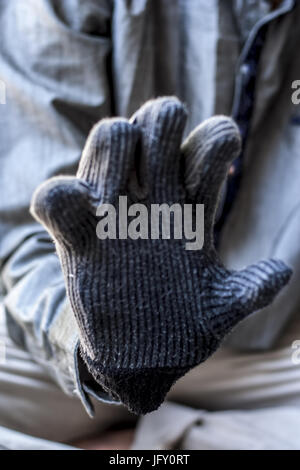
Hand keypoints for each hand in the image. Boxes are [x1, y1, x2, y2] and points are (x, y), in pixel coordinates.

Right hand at [31, 97, 291, 413]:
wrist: (139, 354)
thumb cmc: (182, 322)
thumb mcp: (219, 307)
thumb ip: (249, 291)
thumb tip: (281, 273)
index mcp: (192, 209)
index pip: (207, 146)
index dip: (216, 139)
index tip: (217, 159)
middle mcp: (154, 199)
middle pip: (157, 126)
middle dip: (161, 122)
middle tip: (160, 161)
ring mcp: (112, 213)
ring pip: (110, 139)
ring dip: (114, 146)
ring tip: (112, 198)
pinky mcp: (75, 237)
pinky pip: (57, 198)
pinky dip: (61, 196)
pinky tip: (80, 210)